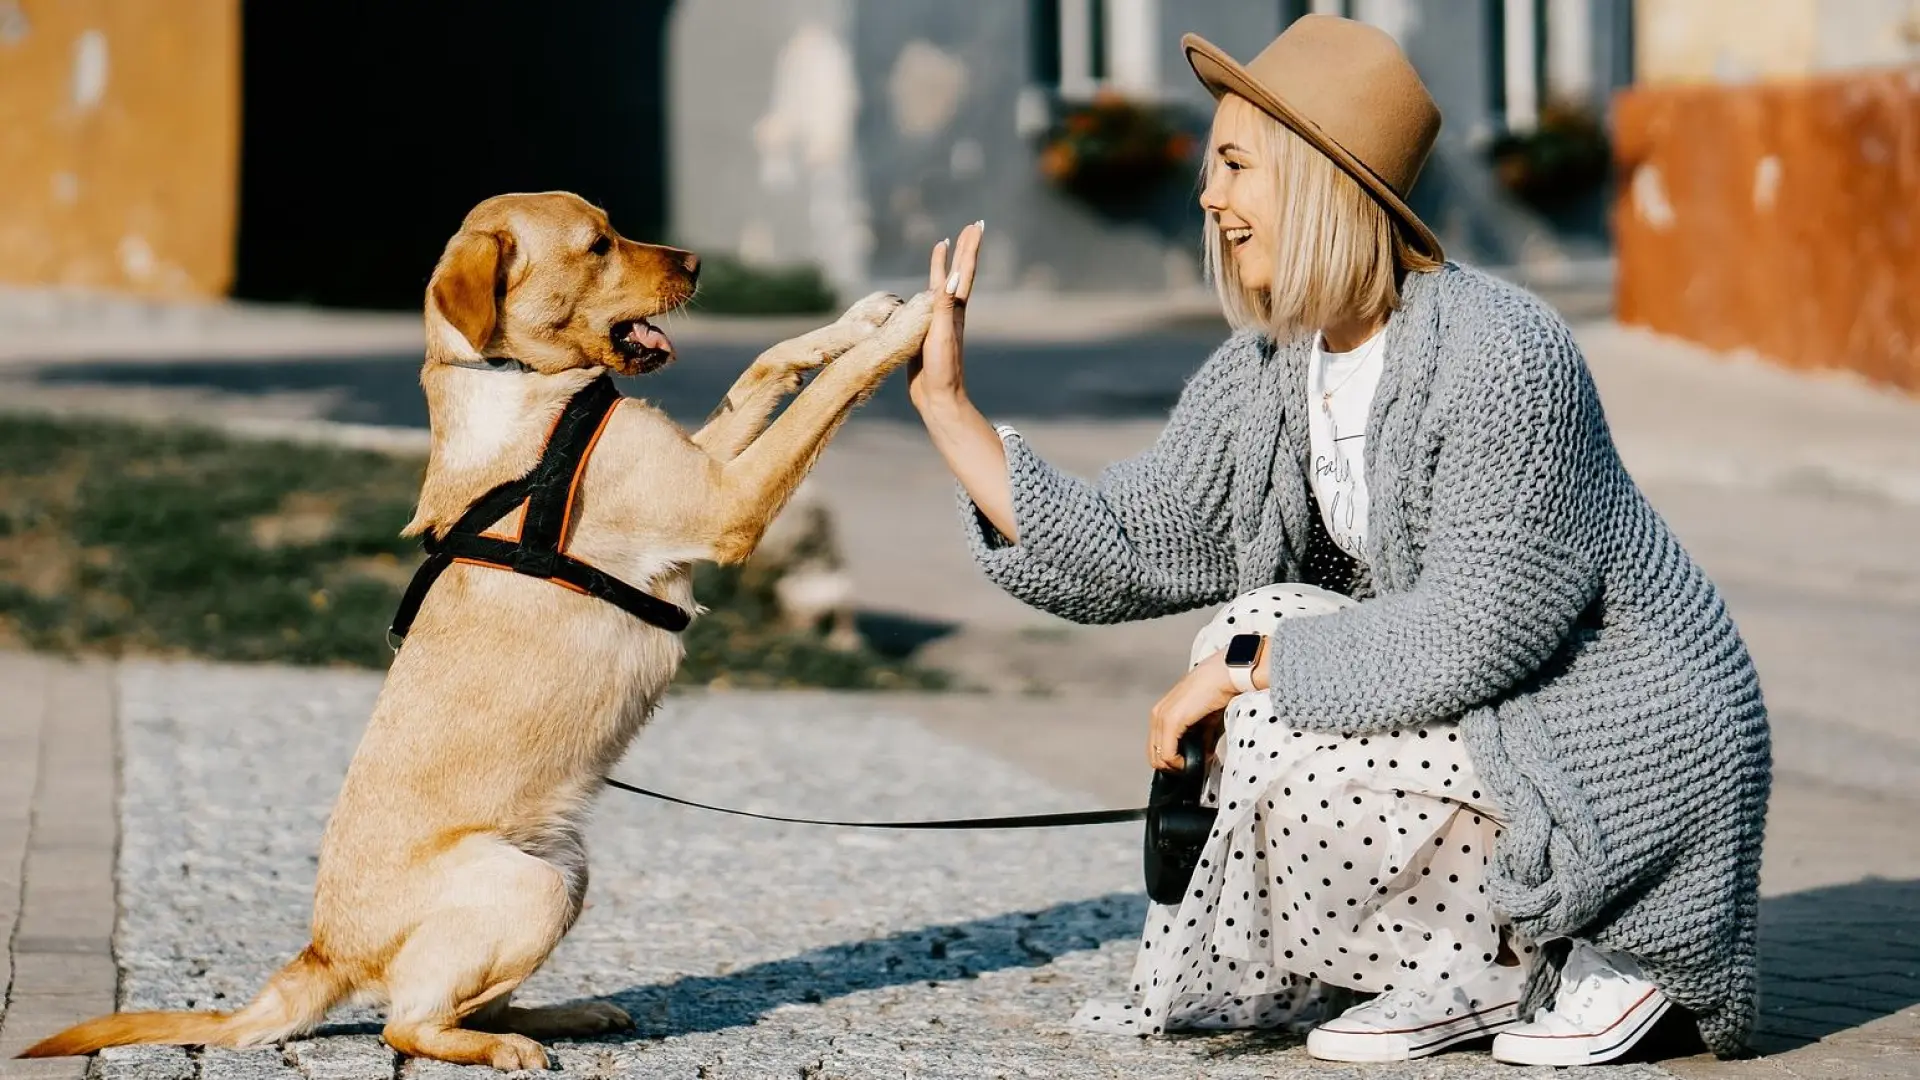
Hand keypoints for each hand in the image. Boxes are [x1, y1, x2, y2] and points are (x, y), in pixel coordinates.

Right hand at [909, 221, 982, 410]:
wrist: (938, 399)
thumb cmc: (942, 369)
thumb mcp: (942, 335)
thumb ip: (945, 306)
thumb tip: (954, 277)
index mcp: (955, 310)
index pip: (964, 272)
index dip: (969, 248)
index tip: (976, 226)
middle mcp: (950, 311)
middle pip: (958, 273)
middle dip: (964, 249)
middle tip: (971, 226)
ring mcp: (938, 321)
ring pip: (942, 285)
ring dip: (945, 265)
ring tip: (945, 246)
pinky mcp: (924, 332)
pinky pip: (924, 302)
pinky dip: (925, 288)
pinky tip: (922, 287)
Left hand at [1148, 651, 1240, 771]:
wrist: (1225, 676)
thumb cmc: (1218, 692)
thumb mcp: (1205, 721)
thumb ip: (1200, 738)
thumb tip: (1201, 756)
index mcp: (1163, 712)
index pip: (1157, 746)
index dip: (1172, 760)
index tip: (1192, 762)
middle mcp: (1157, 714)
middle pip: (1154, 754)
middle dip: (1174, 766)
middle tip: (1193, 766)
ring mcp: (1161, 717)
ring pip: (1158, 757)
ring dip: (1178, 765)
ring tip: (1197, 762)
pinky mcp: (1171, 721)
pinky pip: (1167, 753)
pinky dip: (1180, 762)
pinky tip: (1195, 759)